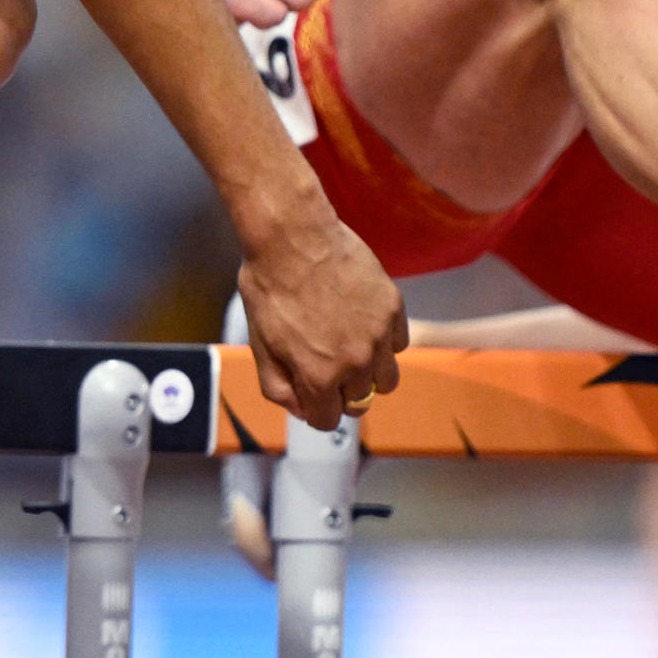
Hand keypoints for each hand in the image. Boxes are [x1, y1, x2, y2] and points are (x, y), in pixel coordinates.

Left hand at [236, 211, 406, 429]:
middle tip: (324, 362)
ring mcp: (379, 337)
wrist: (293, 236)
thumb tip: (300, 410)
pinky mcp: (394, 310)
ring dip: (368, 374)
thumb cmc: (269, 287)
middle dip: (339, 391)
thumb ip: (278, 386)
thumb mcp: (260, 344)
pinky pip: (398, 345)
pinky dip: (383, 343)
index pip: (327, 421)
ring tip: (347, 347)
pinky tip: (359, 322)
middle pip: (358, 403)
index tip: (310, 391)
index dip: (315, 409)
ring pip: (386, 381)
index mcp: (319, 377)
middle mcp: (355, 364)